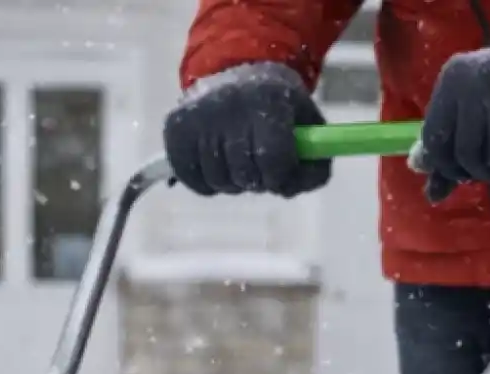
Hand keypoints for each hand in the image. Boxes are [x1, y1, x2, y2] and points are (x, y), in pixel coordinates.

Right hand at [163, 63, 331, 198]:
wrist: (237, 67)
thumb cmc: (277, 104)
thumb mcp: (307, 121)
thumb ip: (314, 160)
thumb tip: (290, 190)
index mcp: (267, 100)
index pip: (273, 159)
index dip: (281, 176)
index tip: (281, 173)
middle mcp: (228, 107)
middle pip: (244, 174)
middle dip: (257, 180)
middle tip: (261, 168)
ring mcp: (198, 119)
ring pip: (218, 181)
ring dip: (233, 182)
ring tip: (239, 163)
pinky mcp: (175, 130)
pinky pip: (194, 181)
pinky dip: (208, 183)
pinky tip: (218, 165)